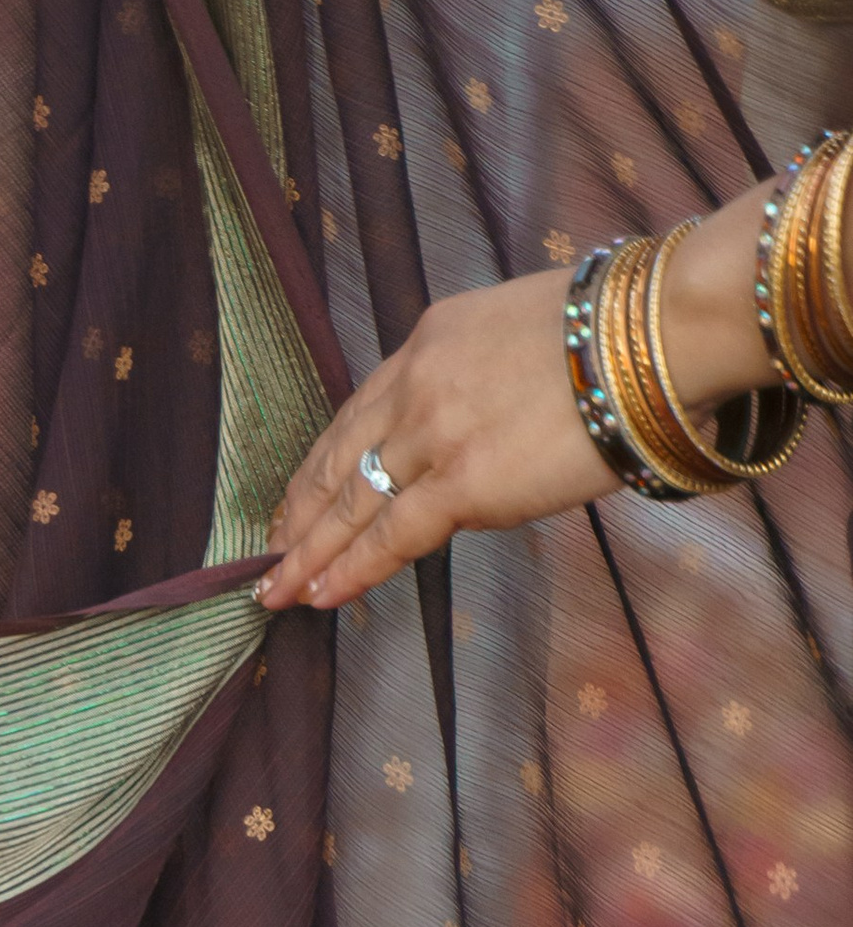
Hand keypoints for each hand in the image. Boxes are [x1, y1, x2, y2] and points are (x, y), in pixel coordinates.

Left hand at [259, 187, 772, 612]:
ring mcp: (434, 433)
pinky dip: (348, 569)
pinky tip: (318, 593)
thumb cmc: (623, 335)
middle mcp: (418, 383)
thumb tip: (482, 426)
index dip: (324, 460)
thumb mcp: (524, 333)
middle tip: (269, 549)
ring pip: (351, 502)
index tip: (301, 492)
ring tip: (276, 587)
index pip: (360, 411)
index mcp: (431, 340)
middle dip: (299, 509)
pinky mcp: (463, 482)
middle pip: (339, 457)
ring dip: (309, 551)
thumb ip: (483, 377)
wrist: (657, 334)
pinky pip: (389, 537)